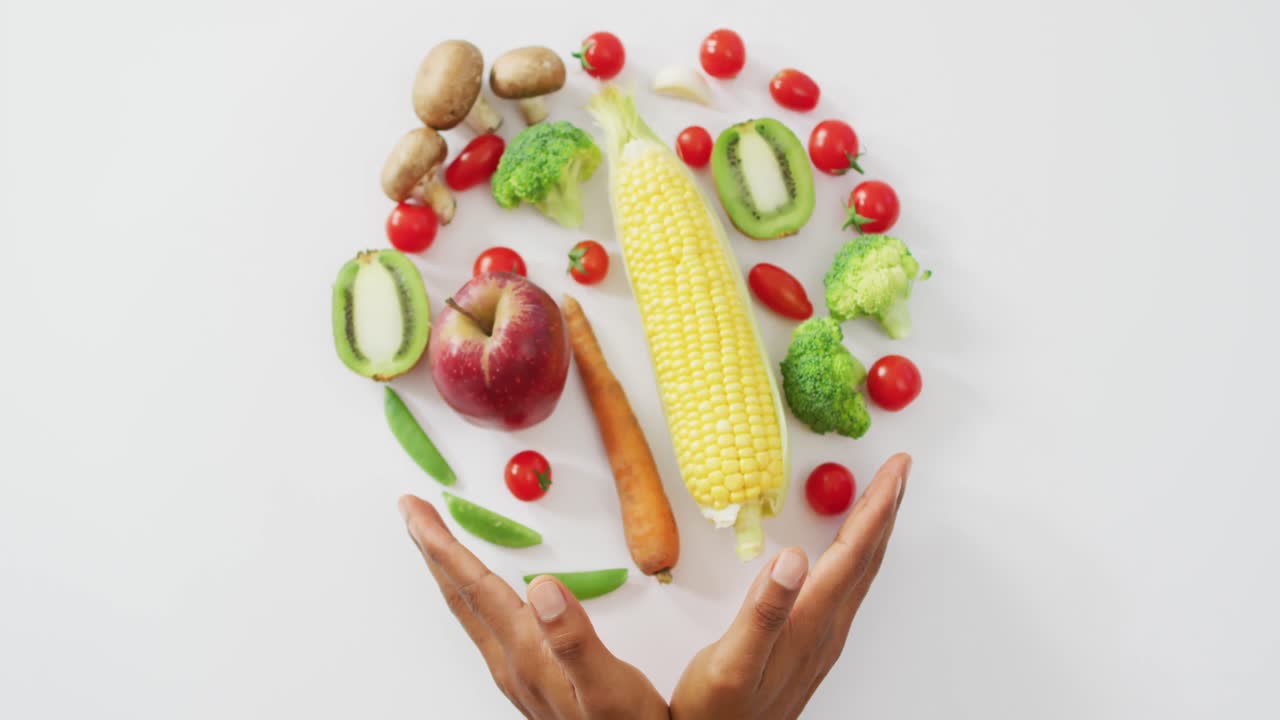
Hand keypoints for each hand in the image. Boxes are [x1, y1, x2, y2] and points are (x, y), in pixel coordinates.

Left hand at [398, 496, 668, 719]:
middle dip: (433, 549)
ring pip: (470, 609)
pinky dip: (473, 591)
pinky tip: (481, 590)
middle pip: (460, 595)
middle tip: (411, 509)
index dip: (442, 545)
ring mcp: (516, 670)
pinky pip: (487, 622)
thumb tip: (544, 587)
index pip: (475, 588)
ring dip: (449, 570)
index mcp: (527, 652)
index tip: (416, 510)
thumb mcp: (609, 687)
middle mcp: (511, 660)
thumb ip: (575, 639)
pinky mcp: (529, 676)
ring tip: (435, 541)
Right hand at [670, 453, 910, 719]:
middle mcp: (825, 629)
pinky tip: (847, 550)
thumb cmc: (717, 712)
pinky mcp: (810, 647)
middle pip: (865, 559)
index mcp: (809, 623)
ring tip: (882, 498)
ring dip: (874, 531)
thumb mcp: (732, 663)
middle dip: (884, 509)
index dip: (875, 507)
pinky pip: (845, 588)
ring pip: (859, 574)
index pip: (851, 554)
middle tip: (900, 469)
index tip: (896, 469)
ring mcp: (822, 640)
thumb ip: (764, 611)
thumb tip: (793, 556)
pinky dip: (855, 555)